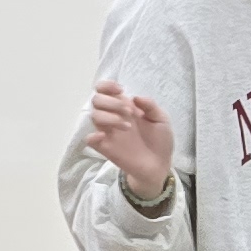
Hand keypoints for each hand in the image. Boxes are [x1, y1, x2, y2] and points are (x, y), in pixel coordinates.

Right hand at [86, 81, 174, 196]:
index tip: (120, 90)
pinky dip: (93, 136)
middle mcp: (113, 117)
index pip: (104, 90)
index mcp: (124, 106)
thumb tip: (135, 97)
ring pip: (94, 116)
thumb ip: (151, 106)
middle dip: (111, 102)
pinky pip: (89, 139)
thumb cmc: (159, 141)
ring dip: (109, 117)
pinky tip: (104, 137)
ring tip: (128, 127)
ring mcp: (108, 132)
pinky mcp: (105, 148)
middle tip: (129, 112)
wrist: (160, 165)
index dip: (107, 86)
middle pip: (97, 100)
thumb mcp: (161, 120)